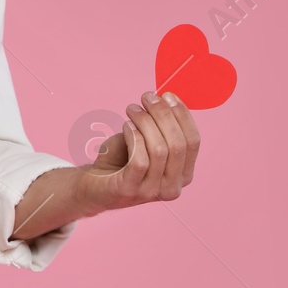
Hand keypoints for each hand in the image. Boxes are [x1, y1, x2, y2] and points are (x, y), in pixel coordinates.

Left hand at [84, 91, 200, 208]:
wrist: (95, 185)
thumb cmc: (122, 159)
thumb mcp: (147, 141)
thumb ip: (161, 126)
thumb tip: (167, 98)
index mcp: (184, 175)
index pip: (193, 142)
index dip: (183, 116)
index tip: (168, 95)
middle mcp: (173, 187)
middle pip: (178, 144)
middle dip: (163, 115)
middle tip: (147, 97)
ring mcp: (152, 192)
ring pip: (159, 150)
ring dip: (145, 122)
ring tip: (132, 109)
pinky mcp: (129, 191)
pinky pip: (139, 159)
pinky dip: (134, 137)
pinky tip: (126, 126)